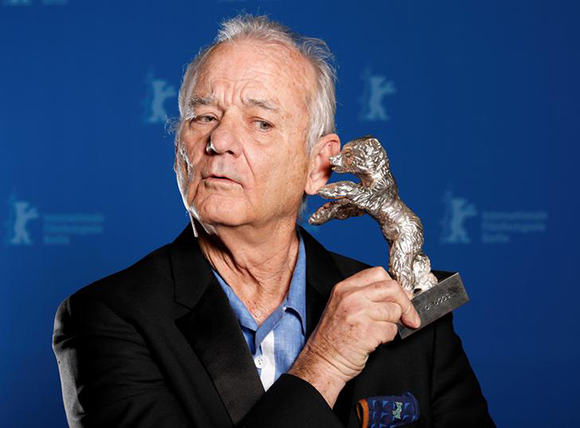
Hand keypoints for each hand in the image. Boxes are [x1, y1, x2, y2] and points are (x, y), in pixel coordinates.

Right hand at [289, 267, 419, 405]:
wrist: (322, 361)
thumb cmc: (333, 338)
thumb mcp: (343, 306)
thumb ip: (366, 296)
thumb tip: (399, 294)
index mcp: (344, 287)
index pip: (379, 274)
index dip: (395, 287)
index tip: (402, 298)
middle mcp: (351, 297)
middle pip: (392, 288)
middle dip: (406, 304)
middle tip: (409, 317)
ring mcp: (358, 313)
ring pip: (394, 311)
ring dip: (393, 324)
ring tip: (377, 332)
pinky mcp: (366, 332)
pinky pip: (392, 330)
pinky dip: (388, 338)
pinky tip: (374, 341)